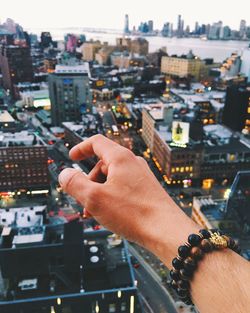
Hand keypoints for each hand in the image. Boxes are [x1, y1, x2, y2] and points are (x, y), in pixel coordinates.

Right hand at [58, 135, 177, 247]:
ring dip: (99, 193)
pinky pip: (122, 189)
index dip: (81, 148)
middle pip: (102, 165)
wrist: (167, 231)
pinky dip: (111, 198)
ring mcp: (141, 177)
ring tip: (95, 214)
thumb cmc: (134, 213)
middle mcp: (133, 164)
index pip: (97, 143)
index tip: (72, 157)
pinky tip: (109, 215)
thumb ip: (75, 183)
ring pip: (112, 179)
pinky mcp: (146, 190)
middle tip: (83, 201)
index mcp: (121, 158)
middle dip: (88, 181)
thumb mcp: (95, 198)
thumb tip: (65, 173)